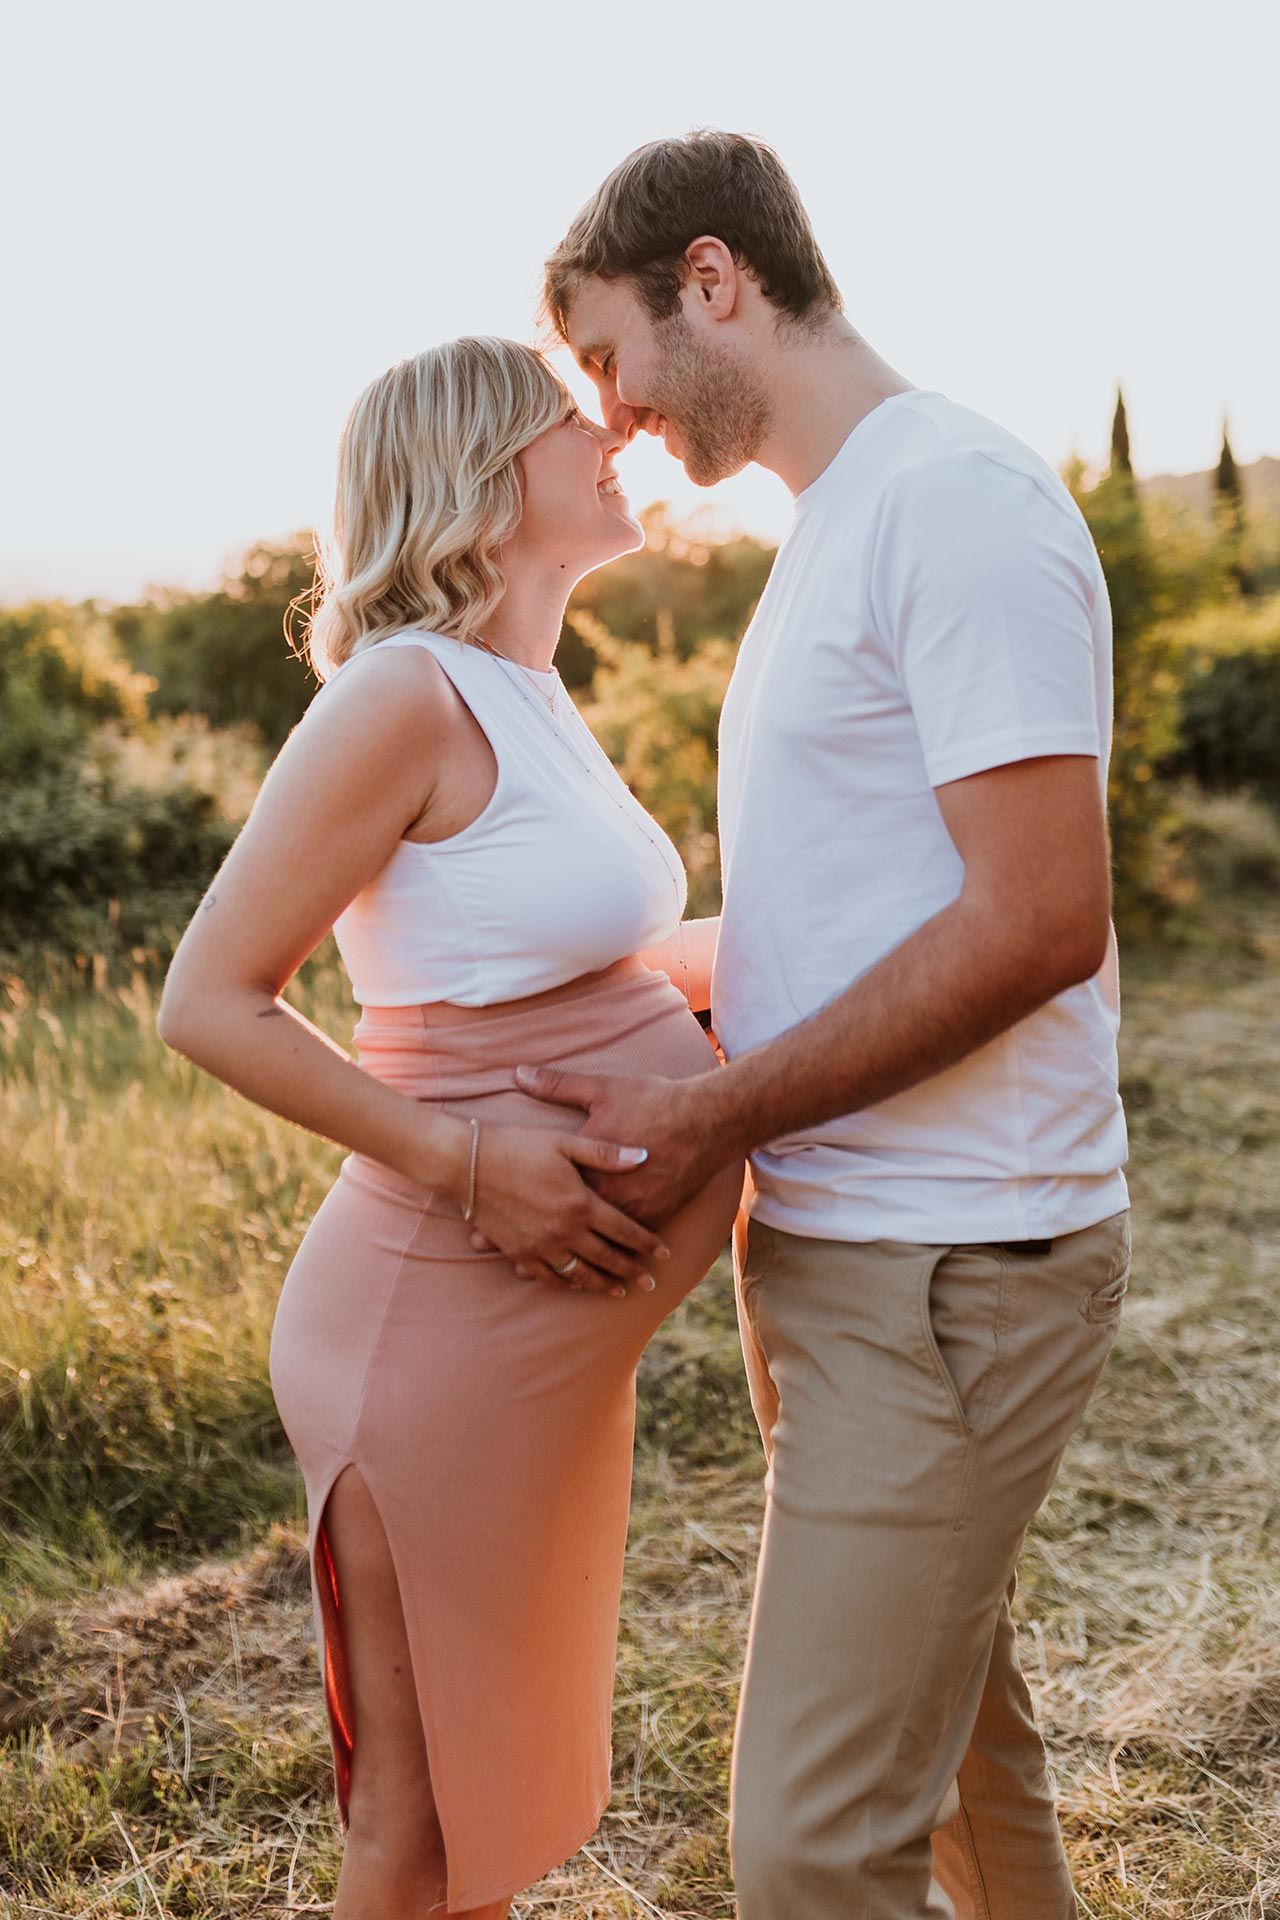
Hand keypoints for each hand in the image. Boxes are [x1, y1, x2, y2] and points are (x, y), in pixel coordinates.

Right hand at [466, 1123, 669, 1297]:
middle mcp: (564, 1230)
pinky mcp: (519, 1253)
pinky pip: (549, 1277)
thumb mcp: (564, 1142)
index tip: (665, 1254)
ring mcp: (541, 1246)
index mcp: (580, 1203)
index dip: (647, 1243)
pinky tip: (577, 1284)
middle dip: (632, 1272)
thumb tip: (644, 1155)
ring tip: (619, 1291)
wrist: (467, 1164)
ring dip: (603, 1284)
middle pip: (608, 1258)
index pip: (624, 1230)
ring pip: (581, 1274)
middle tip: (651, 1284)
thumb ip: (605, 1153)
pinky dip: (567, 1283)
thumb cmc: (518, 1146)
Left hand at [468, 1068, 731, 1276]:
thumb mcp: (602, 1089)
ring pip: (595, 1251)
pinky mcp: (655, 1216)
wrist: (707, 1121)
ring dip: (569, 1267)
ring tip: (545, 1279)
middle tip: (502, 1264)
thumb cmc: (654, 1102)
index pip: (541, 1201)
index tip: (482, 1230)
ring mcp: (632, 1212)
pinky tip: (594, 1275)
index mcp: (587, 1173)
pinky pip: (623, 1248)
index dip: (511, 1217)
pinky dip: (606, 1262)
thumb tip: (518, 1072)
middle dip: (529, 1249)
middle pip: (563, 1233)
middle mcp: (607, 1199)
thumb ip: (558, 1085)